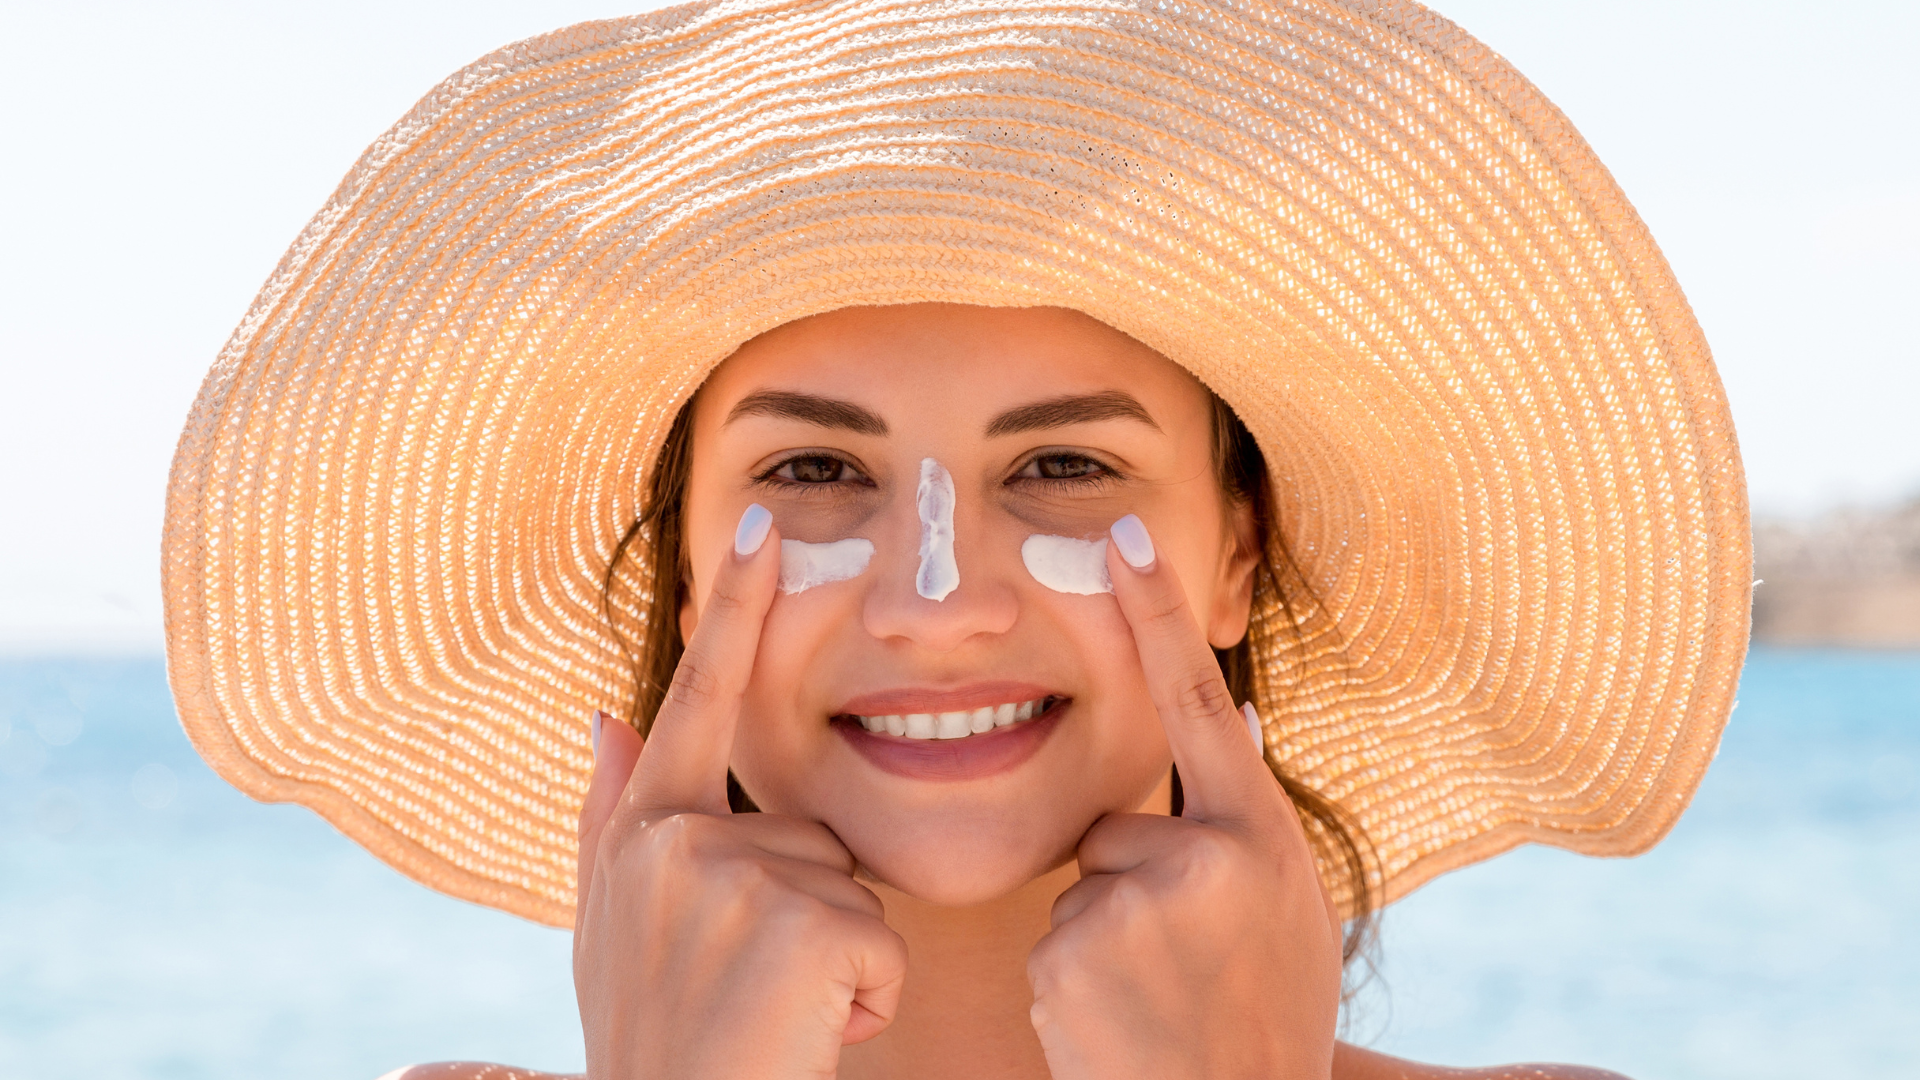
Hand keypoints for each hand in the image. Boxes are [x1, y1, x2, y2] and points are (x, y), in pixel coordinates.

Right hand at [573, 505, 907, 1079]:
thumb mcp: (612, 929)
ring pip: (849, 891)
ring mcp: (735, 880)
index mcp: (642, 833)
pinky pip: (879, 945)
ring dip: (837, 963)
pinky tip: (809, 1033)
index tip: (763, 522)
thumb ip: (612, 814)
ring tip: (775, 1016)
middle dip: (808, 914)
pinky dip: (866, 1002)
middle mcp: (677, 842)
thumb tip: (606, 712)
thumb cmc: (653, 1042)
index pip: (698, 699)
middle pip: (808, 833)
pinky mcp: (797, 927)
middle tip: (751, 992)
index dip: (732, 612)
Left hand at [1026, 514, 1343, 1079]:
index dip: (1159, 612)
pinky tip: (1119, 1021)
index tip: (1121, 533)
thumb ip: (1250, 825)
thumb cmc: (1266, 1024)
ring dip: (1105, 936)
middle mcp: (1205, 857)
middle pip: (1118, 825)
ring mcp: (1136, 903)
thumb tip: (1229, 719)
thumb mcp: (1290, 913)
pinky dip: (1075, 978)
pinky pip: (1054, 936)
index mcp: (1262, 838)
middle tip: (1180, 965)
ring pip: (1084, 884)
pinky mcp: (1074, 953)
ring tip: (1156, 1000)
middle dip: (1131, 884)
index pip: (1199, 701)